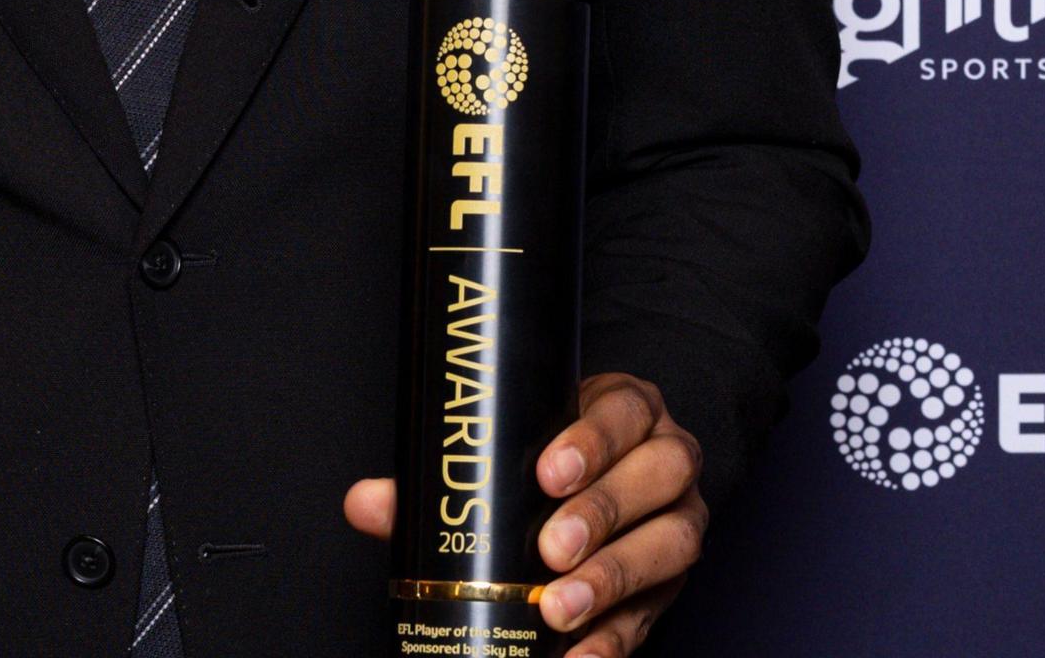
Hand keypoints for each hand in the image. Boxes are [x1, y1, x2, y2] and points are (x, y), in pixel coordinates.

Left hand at [344, 370, 706, 657]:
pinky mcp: (672, 584)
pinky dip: (614, 638)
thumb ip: (435, 481)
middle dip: (602, 512)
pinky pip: (655, 612)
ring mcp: (678, 520)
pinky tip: (578, 656)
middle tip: (549, 549)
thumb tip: (366, 503)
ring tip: (558, 610)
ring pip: (671, 542)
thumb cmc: (540, 469)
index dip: (592, 440)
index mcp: (625, 411)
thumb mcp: (501, 460)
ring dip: (613, 579)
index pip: (623, 411)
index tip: (547, 473)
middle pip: (658, 473)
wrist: (592, 503)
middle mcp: (665, 458)